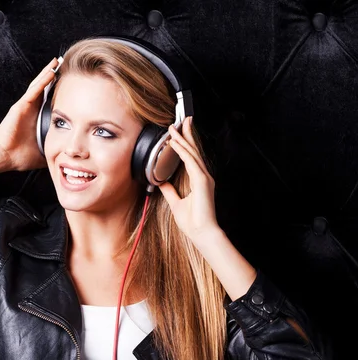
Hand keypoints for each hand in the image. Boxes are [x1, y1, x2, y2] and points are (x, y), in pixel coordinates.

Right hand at [0, 58, 60, 170]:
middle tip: (66, 65)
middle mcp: (31, 108)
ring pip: (39, 84)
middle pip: (44, 87)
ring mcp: (25, 105)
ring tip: (58, 61)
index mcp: (37, 117)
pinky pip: (34, 90)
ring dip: (48, 72)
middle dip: (54, 76)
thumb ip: (55, 150)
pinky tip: (51, 72)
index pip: (50, 99)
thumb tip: (69, 157)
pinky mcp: (21, 106)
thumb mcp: (44, 151)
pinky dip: (43, 80)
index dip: (60, 90)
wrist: (5, 156)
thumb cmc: (20, 155)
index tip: (72, 83)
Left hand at [158, 116, 221, 242]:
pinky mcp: (202, 181)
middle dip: (187, 134)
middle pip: (194, 150)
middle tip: (182, 120)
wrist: (202, 233)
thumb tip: (161, 182)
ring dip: (182, 139)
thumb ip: (170, 191)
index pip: (191, 157)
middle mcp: (203, 176)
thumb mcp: (176, 203)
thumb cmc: (193, 222)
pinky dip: (182, 151)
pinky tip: (175, 143)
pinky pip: (190, 162)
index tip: (178, 133)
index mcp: (199, 180)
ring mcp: (204, 177)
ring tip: (174, 128)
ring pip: (192, 153)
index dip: (185, 143)